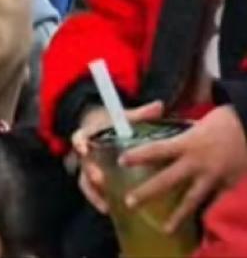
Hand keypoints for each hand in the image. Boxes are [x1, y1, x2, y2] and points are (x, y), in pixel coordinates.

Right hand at [71, 101, 164, 213]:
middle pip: (82, 163)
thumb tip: (159, 106)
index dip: (80, 143)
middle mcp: (84, 152)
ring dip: (92, 193)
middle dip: (89, 171)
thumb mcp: (125, 116)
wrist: (100, 126)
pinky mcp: (93, 178)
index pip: (79, 137)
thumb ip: (140, 113)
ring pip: (84, 181)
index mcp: (88, 134)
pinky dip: (98, 200)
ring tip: (104, 205)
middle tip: (99, 178)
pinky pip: (92, 191)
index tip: (83, 148)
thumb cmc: (113, 122)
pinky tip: (109, 211)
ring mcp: (87, 166)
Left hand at [121, 105, 246, 232]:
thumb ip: (178, 132)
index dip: (138, 156)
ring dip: (178, 215)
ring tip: (165, 229)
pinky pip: (215, 203)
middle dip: (148, 192)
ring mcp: (213, 177)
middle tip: (129, 202)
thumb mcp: (195, 123)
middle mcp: (196, 163)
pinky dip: (207, 213)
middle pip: (167, 180)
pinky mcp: (229, 186)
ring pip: (192, 200)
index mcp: (186, 144)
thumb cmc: (223, 121)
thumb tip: (157, 127)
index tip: (121, 161)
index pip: (156, 150)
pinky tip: (199, 224)